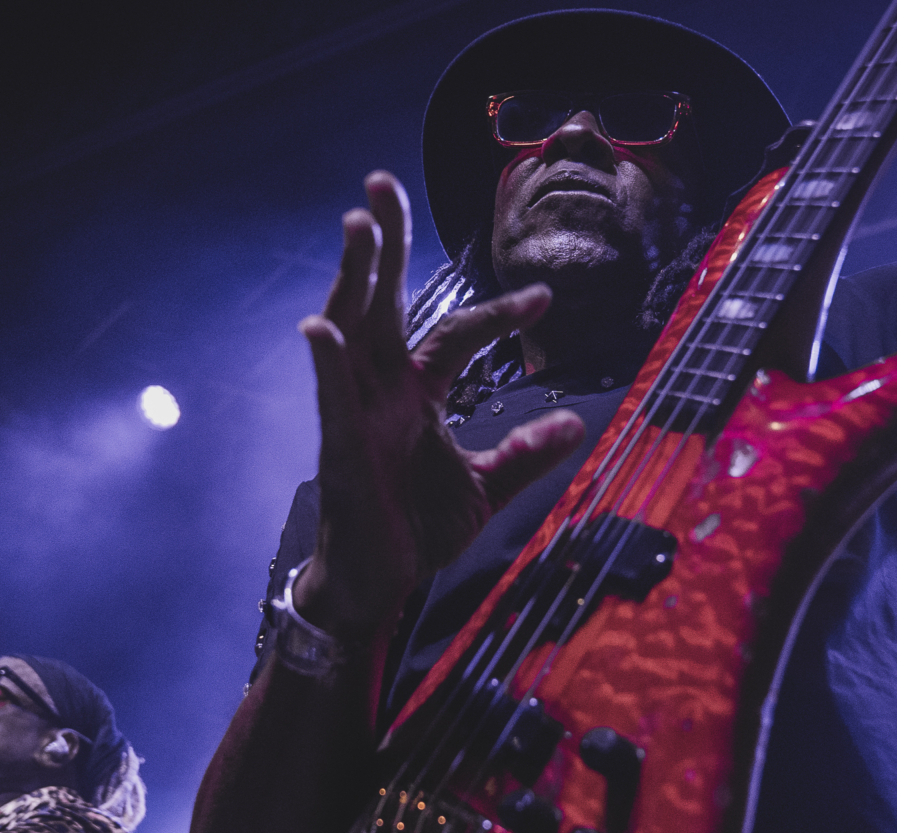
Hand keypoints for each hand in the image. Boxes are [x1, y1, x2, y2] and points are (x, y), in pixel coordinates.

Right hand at [296, 171, 584, 640]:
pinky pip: (331, 398)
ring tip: (358, 225)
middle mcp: (383, 390)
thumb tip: (576, 425)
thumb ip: (525, 454)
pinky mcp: (340, 448)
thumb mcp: (486, 489)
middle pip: (383, 303)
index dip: (502, 315)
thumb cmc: (416, 531)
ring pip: (352, 332)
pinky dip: (327, 363)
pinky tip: (320, 325)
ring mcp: (357, 414)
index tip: (546, 299)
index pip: (459, 335)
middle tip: (379, 184)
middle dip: (383, 245)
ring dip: (354, 278)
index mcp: (417, 393)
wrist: (379, 585)